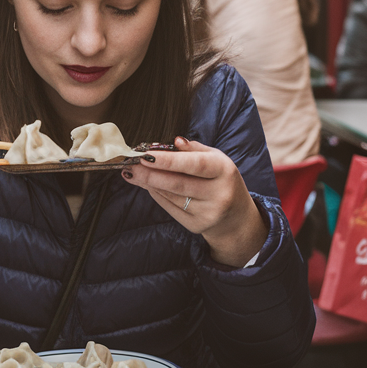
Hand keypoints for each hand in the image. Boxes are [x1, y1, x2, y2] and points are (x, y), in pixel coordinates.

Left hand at [123, 138, 267, 266]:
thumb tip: (173, 141)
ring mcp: (207, 213)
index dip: (169, 160)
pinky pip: (170, 208)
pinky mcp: (196, 226)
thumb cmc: (220, 179)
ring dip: (148, 183)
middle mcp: (218, 194)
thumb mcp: (215, 159)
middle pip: (178, 183)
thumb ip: (194, 149)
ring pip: (171, 196)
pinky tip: (147, 185)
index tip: (146, 155)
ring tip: (133, 172)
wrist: (235, 217)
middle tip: (130, 164)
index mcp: (224, 171)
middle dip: (150, 173)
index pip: (194, 165)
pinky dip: (156, 194)